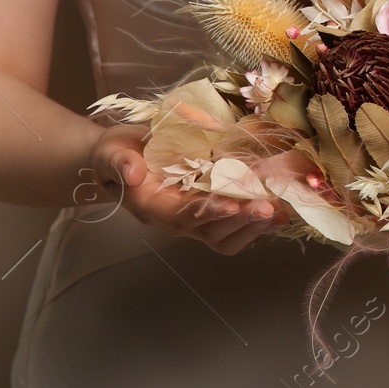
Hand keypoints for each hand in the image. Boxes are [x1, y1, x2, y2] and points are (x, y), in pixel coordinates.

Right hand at [90, 125, 286, 255]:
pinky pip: (232, 229)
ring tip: (278, 211)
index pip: (181, 216)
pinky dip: (256, 224)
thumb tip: (133, 172)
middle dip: (240, 221)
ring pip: (224, 236)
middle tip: (268, 207)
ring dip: (253, 226)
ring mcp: (192, 219)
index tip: (232, 205)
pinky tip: (279, 214)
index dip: (208, 212)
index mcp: (151, 207)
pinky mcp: (206, 214)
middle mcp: (173, 219)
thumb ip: (118, 162)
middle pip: (209, 231)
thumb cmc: (116, 153)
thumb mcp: (110, 151)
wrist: (122, 157)